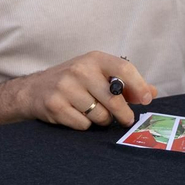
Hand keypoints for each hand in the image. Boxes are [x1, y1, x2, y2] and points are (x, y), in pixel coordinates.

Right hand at [16, 51, 156, 129]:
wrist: (34, 89)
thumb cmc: (74, 82)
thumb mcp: (97, 74)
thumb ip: (125, 83)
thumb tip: (151, 92)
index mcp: (93, 59)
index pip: (123, 68)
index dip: (138, 85)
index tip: (146, 100)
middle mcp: (79, 70)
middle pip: (114, 99)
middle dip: (123, 114)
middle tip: (124, 119)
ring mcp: (65, 87)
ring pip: (99, 115)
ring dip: (100, 120)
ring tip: (92, 112)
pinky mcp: (55, 105)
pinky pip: (83, 125)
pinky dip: (84, 125)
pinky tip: (76, 116)